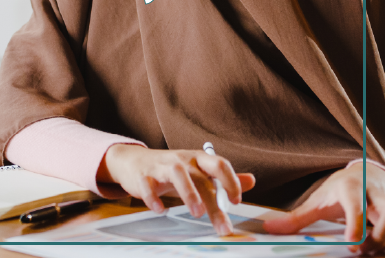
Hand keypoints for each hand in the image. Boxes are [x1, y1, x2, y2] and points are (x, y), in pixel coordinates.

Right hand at [98, 144, 255, 235]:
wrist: (134, 161)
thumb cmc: (171, 169)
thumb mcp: (197, 170)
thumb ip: (223, 177)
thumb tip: (251, 180)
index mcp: (197, 159)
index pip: (219, 163)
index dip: (230, 181)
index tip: (236, 201)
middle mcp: (181, 159)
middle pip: (200, 177)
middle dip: (213, 202)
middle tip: (223, 226)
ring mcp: (161, 166)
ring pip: (177, 173)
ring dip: (188, 192)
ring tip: (196, 213)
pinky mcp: (143, 175)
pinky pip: (148, 184)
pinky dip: (153, 198)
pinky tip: (160, 210)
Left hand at [264, 162, 384, 253]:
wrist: (365, 173)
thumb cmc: (339, 190)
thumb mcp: (318, 200)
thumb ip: (297, 217)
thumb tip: (269, 229)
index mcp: (351, 189)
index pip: (356, 207)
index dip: (356, 226)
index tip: (352, 245)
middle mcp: (376, 194)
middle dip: (378, 239)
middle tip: (362, 249)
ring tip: (371, 249)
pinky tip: (381, 245)